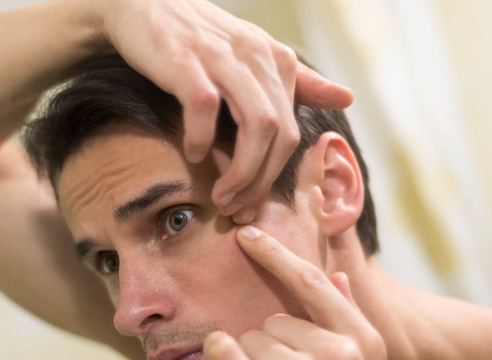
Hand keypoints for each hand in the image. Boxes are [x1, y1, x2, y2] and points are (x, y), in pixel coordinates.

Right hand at [99, 0, 352, 219]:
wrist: (144, 4)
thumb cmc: (197, 39)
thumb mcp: (254, 56)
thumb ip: (299, 82)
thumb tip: (347, 98)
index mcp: (276, 60)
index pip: (291, 131)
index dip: (274, 176)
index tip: (251, 203)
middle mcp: (257, 56)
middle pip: (279, 133)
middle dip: (261, 180)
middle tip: (237, 207)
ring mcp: (223, 58)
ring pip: (256, 124)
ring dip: (241, 170)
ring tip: (221, 195)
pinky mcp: (187, 60)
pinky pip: (205, 107)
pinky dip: (201, 138)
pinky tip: (193, 155)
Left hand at [203, 226, 394, 359]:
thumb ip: (351, 326)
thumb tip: (337, 277)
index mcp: (364, 344)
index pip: (313, 283)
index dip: (277, 256)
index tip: (248, 235)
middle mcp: (337, 353)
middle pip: (274, 321)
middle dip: (272, 350)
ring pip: (249, 340)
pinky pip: (224, 350)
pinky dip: (219, 357)